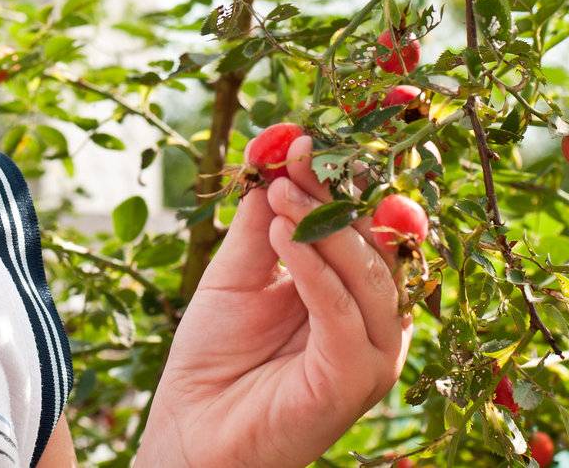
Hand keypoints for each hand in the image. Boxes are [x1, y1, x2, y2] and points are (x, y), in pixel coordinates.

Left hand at [136, 132, 413, 467]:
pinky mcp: (353, 382)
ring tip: (279, 192)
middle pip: (378, 243)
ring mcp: (372, 354)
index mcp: (358, 291)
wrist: (190, 429)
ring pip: (370, 276)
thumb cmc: (216, 355)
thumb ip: (265, 216)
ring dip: (324, 226)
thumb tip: (276, 145)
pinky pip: (344, 315)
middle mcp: (377, 321)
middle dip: (336, 193)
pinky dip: (316, 270)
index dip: (343, 179)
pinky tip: (283, 236)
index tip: (305, 138)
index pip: (368, 223)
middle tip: (295, 157)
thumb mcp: (239, 269)